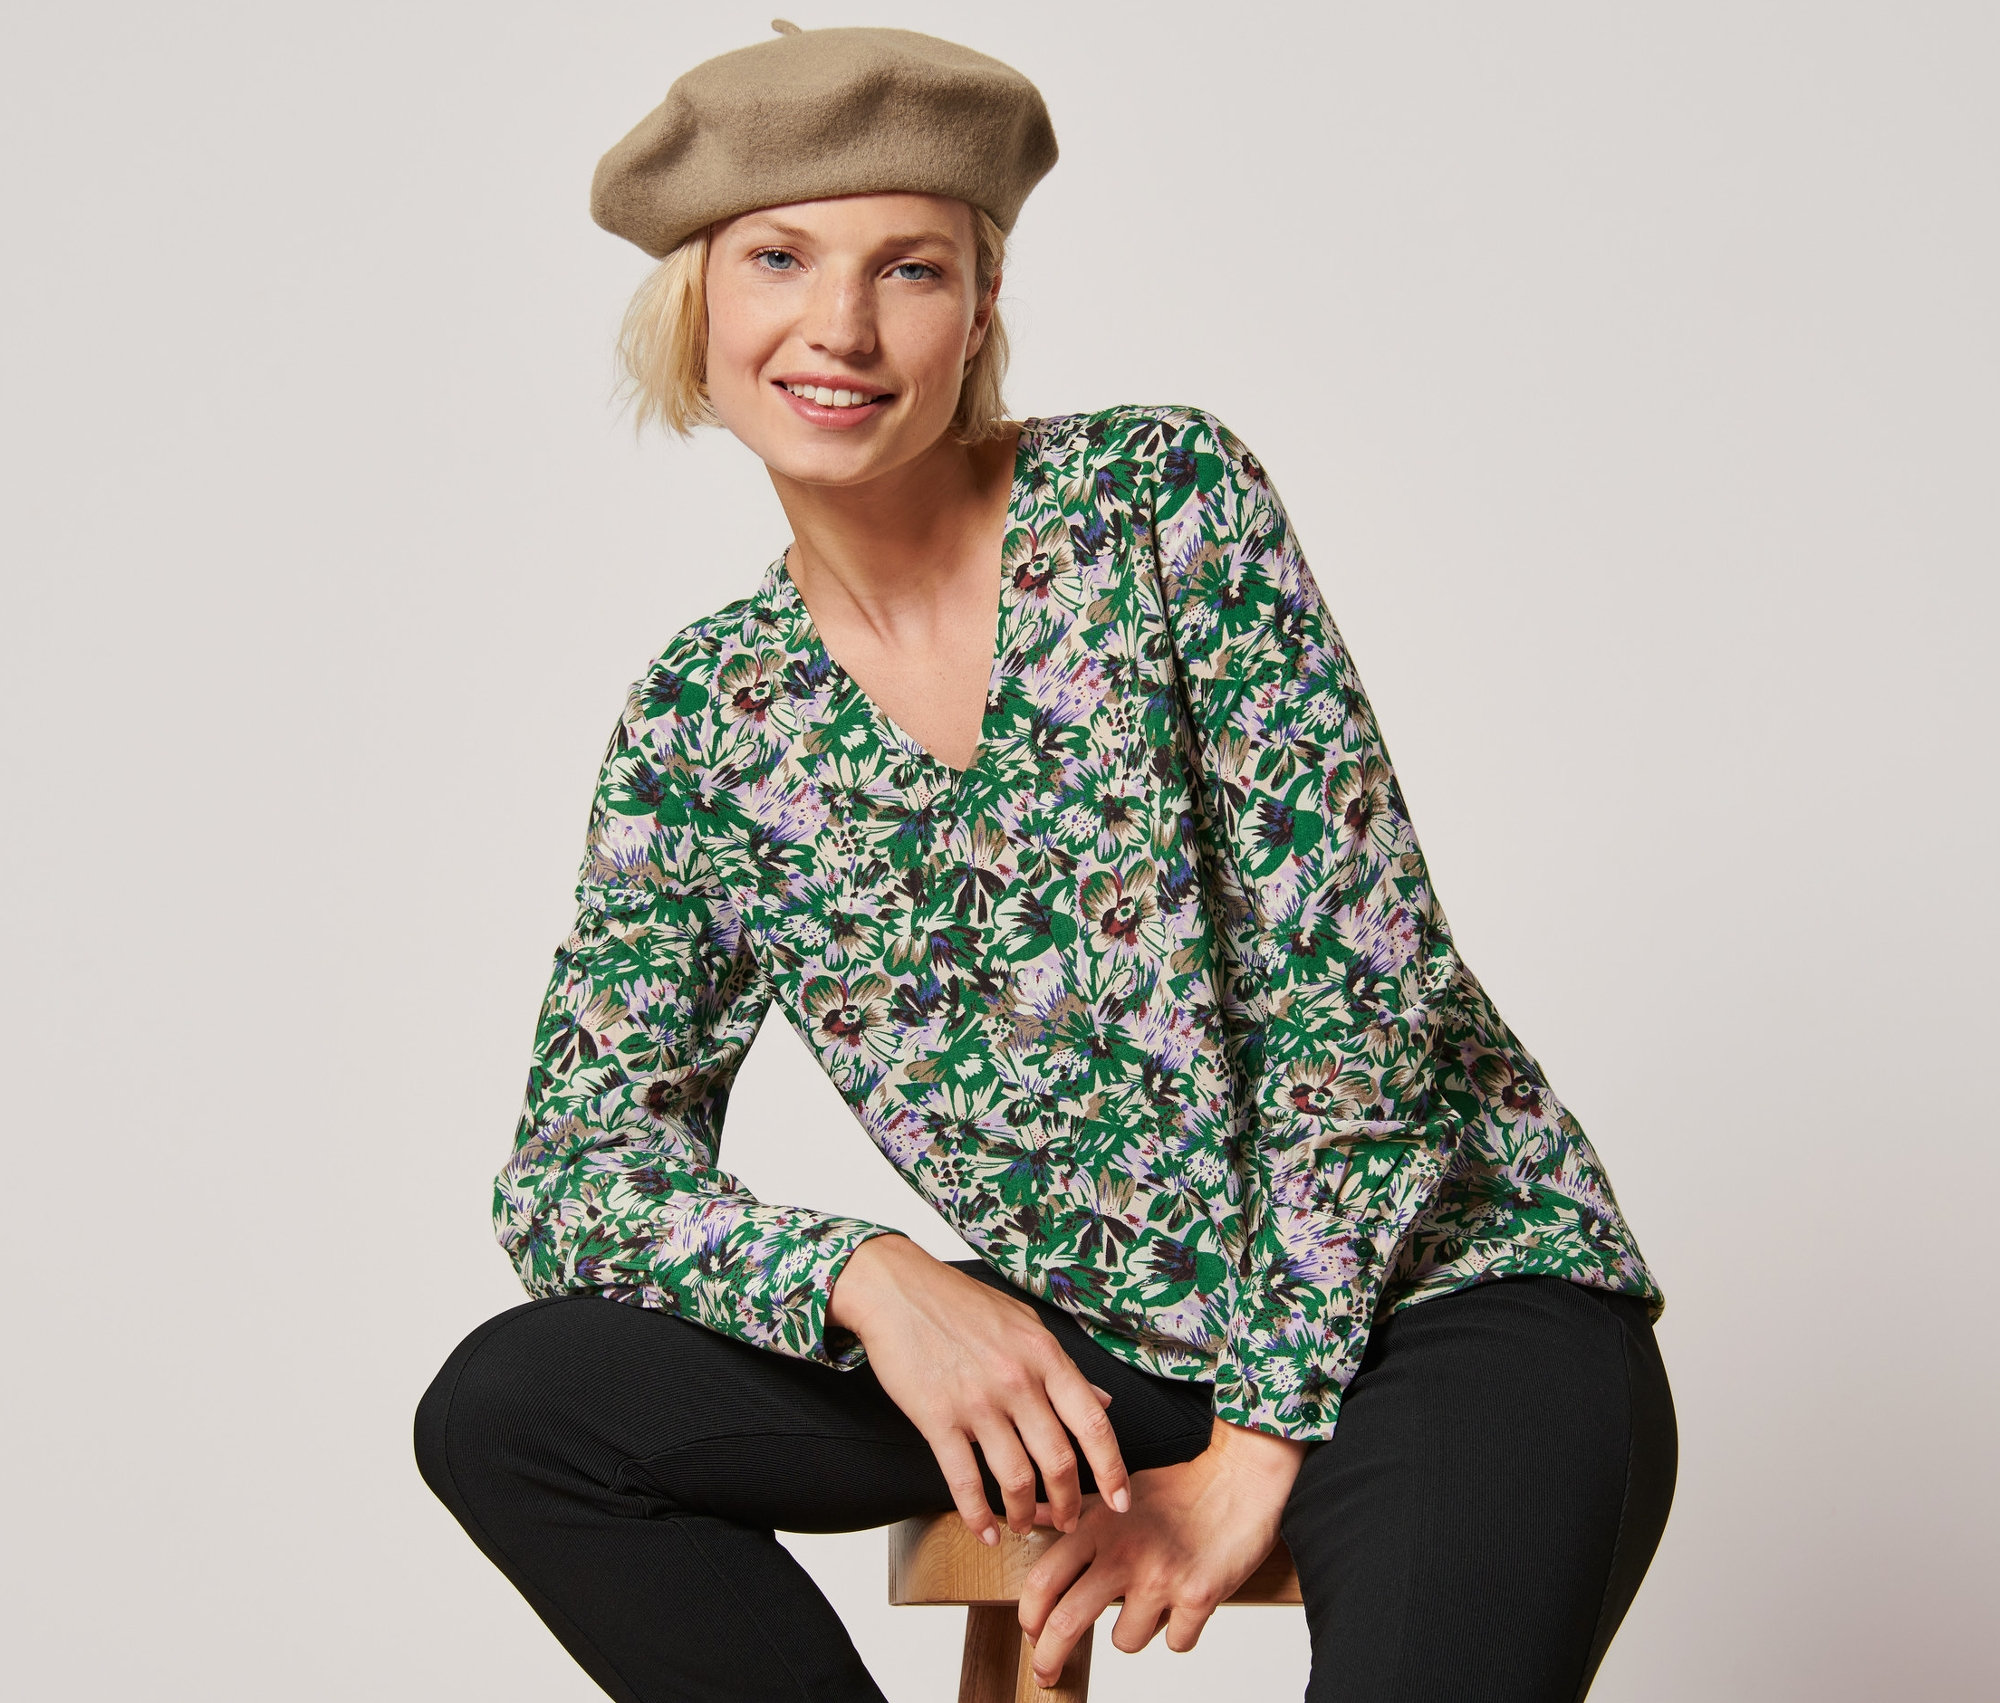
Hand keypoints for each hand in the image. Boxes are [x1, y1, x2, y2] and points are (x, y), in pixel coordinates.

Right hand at [828, 1236, 1130, 1541]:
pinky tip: (986, 1533)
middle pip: (1058, 1461)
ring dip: (1024, 1513)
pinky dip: (978, 1517)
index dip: (1112, 1469)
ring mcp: (977, 1401)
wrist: (896, 1289)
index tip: (1120, 1501)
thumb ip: (1064, 1365)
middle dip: (1069, 1502)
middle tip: (1067, 1521)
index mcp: (1045, 1355)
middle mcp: (1017, 1381)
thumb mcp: (1024, 1323)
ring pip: (1016, 1478)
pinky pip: (964, 1482)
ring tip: (1024, 1525)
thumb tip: (1103, 1402)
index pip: (1093, 1423)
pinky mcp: (936, 1418)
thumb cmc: (962, 1302)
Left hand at [1016, 1417, 1305, 1687]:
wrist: (1240, 1480)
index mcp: (1099, 1527)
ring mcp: (1162, 1577)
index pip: (1044, 1580)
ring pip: (1125, 1641)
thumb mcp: (1116, 1492)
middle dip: (1048, 1658)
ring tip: (1152, 1600)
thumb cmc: (1178, 1488)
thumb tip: (1028, 1517)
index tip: (1030, 1634)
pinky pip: (1174, 1643)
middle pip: (1067, 1623)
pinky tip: (1184, 1602)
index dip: (1028, 1616)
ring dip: (1134, 1631)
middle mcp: (1125, 1553)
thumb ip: (1072, 1512)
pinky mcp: (1199, 1596)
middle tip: (1046, 1672)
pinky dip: (1179, 1631)